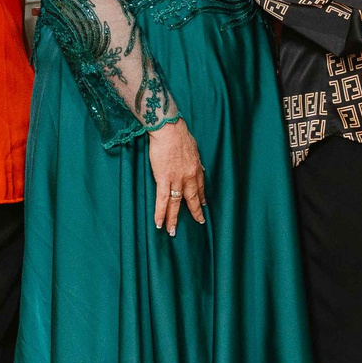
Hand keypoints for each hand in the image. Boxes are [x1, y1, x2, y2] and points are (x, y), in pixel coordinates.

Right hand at [148, 120, 206, 234]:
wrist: (170, 131)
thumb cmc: (180, 135)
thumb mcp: (194, 148)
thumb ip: (196, 159)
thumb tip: (200, 165)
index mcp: (196, 169)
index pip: (200, 187)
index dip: (201, 197)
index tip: (203, 204)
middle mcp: (188, 177)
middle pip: (192, 198)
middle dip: (195, 211)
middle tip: (199, 221)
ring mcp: (176, 180)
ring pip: (176, 204)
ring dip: (174, 219)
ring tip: (172, 232)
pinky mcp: (163, 179)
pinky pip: (162, 200)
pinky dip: (160, 213)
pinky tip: (159, 223)